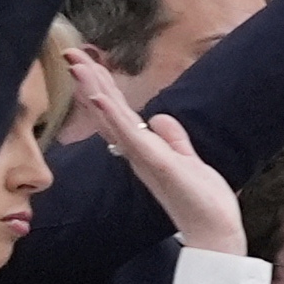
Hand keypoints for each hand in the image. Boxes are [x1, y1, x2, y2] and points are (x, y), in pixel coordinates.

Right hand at [62, 48, 239, 254]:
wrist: (213, 230)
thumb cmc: (201, 199)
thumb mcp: (187, 159)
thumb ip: (174, 139)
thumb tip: (161, 118)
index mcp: (144, 150)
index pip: (118, 113)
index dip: (102, 88)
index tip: (86, 63)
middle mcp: (137, 153)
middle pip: (109, 111)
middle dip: (91, 81)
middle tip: (70, 53)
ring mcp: (143, 157)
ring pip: (113, 117)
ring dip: (95, 89)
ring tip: (78, 65)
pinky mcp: (155, 162)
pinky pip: (130, 135)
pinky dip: (113, 115)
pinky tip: (98, 98)